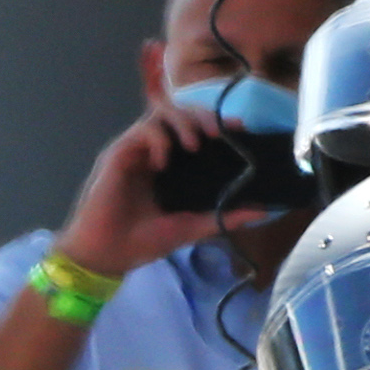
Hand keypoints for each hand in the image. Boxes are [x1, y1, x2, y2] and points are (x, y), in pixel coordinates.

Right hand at [55, 94, 232, 278]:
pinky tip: (164, 162)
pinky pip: (142, 130)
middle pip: (179, 113)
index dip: (216, 122)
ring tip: (196, 144)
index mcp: (170, 164)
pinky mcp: (118, 153)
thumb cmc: (141, 242)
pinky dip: (158, 140)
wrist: (107, 256)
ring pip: (161, 113)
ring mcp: (135, 150)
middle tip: (218, 132)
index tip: (240, 127)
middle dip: (201, 115)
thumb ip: (224, 217)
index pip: (194, 130)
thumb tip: (263, 210)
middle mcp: (153, 151)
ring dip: (183, 122)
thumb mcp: (192, 227)